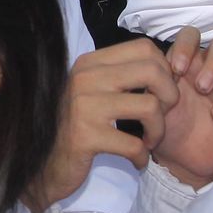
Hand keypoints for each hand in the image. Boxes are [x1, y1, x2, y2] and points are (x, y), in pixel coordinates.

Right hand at [26, 38, 180, 212]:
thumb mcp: (92, 92)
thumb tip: (169, 67)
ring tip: (149, 141)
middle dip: (170, 97)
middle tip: (161, 118)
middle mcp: (85, 78)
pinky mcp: (86, 136)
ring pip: (150, 106)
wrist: (42, 164)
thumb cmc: (74, 127)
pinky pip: (135, 144)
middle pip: (153, 72)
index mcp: (89, 63)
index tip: (161, 94)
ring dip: (159, 130)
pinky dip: (142, 157)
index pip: (144, 48)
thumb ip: (120, 76)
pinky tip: (136, 161)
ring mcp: (84, 106)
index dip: (165, 71)